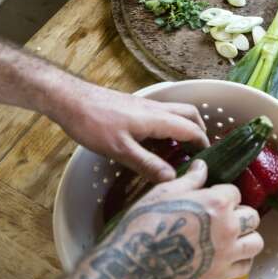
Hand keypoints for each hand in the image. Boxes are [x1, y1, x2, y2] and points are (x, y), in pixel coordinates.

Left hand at [48, 81, 209, 182]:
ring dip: (184, 127)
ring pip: (176, 112)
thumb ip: (147, 164)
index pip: (191, 129)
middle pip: (189, 114)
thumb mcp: (120, 150)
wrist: (70, 100)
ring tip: (179, 150)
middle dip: (199, 131)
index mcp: (158, 119)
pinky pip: (161, 114)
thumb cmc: (94, 124)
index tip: (207, 161)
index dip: (203, 144)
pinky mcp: (134, 107)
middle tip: (197, 152)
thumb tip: (173, 179)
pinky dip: (168, 126)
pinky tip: (155, 142)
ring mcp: (145, 106)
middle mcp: (156, 109)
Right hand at [96, 159, 262, 278]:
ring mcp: (228, 252)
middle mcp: (229, 226)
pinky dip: (242, 261)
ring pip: (256, 241)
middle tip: (223, 219)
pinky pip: (246, 266)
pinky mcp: (221, 274)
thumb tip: (203, 166)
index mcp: (217, 202)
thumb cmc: (146, 221)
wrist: (134, 262)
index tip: (211, 201)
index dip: (223, 195)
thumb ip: (191, 178)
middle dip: (239, 214)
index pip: (235, 193)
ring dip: (247, 237)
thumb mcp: (165, 192)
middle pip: (252, 216)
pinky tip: (230, 256)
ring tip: (233, 237)